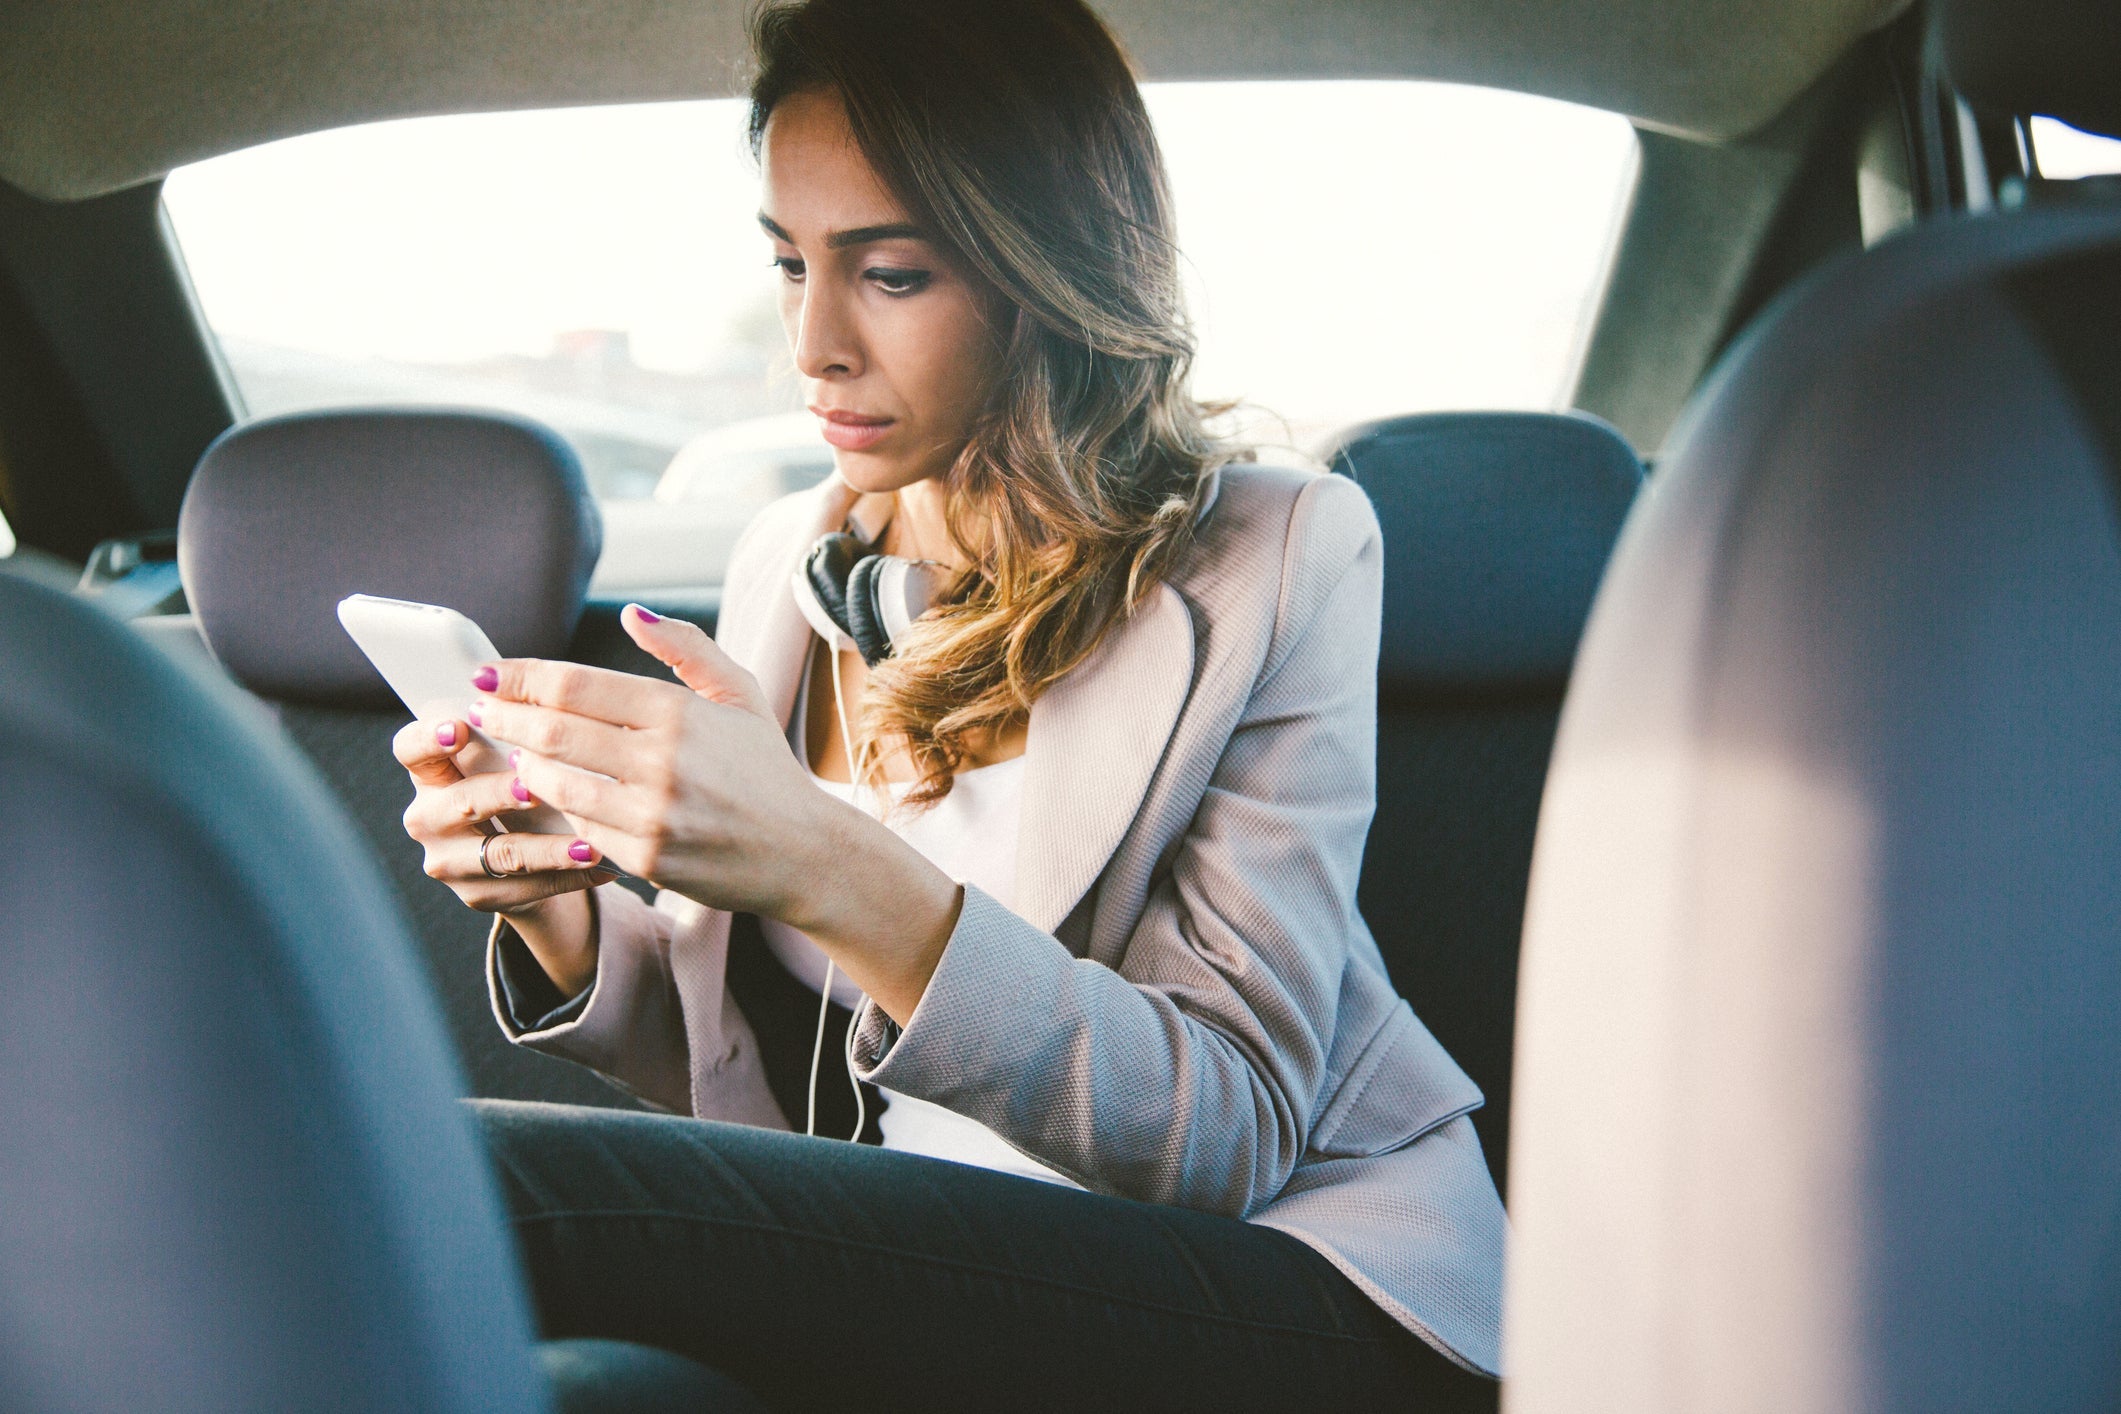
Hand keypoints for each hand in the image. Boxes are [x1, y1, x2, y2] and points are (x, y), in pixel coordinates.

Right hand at [391, 715, 617, 913]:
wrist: (523, 857)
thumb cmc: (515, 786)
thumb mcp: (506, 759)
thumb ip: (511, 735)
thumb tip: (544, 697)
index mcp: (429, 772)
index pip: (409, 749)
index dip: (428, 738)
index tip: (460, 728)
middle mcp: (428, 818)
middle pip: (458, 802)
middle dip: (498, 793)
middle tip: (535, 787)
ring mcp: (450, 861)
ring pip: (501, 853)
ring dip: (548, 849)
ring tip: (587, 844)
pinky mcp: (479, 895)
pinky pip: (530, 887)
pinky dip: (570, 876)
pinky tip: (603, 866)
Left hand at [471, 605, 962, 1022]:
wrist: (803, 852)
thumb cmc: (765, 768)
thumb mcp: (740, 694)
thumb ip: (685, 649)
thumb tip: (631, 614)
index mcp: (680, 712)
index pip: (574, 685)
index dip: (519, 676)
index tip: (489, 674)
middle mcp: (662, 762)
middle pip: (552, 730)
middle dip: (504, 716)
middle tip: (481, 709)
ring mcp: (651, 814)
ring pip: (554, 783)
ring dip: (522, 763)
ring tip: (510, 748)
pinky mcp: (646, 858)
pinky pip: (578, 827)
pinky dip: (556, 807)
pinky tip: (547, 792)